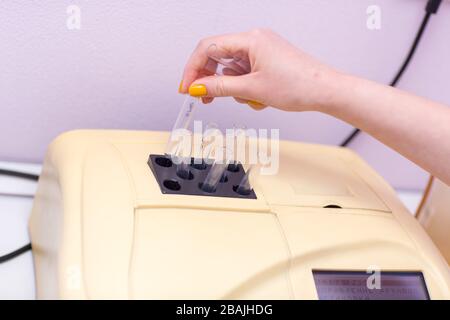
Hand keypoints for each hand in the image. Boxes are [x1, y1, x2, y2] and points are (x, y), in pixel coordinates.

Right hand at [179, 28, 340, 111]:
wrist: (325, 91)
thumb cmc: (299, 85)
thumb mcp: (252, 89)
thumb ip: (220, 88)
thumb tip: (197, 87)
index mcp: (250, 39)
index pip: (208, 48)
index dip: (192, 69)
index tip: (186, 88)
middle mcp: (254, 40)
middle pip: (217, 57)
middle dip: (210, 80)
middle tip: (204, 98)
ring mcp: (261, 50)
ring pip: (231, 68)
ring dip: (233, 87)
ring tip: (248, 99)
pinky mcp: (267, 61)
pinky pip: (245, 73)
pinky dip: (245, 87)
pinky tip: (257, 97)